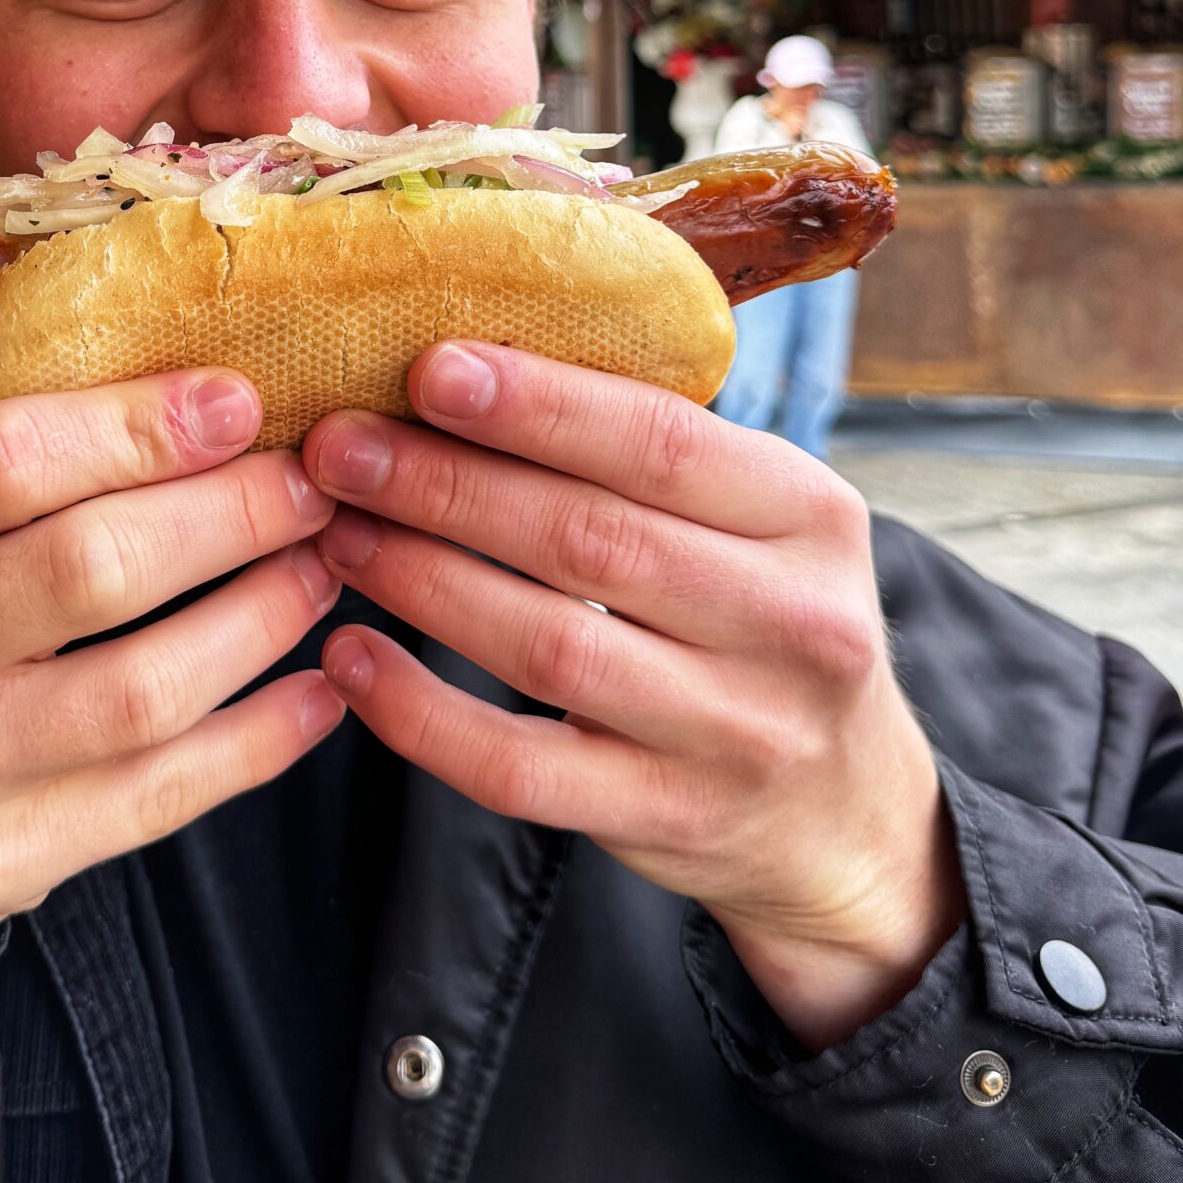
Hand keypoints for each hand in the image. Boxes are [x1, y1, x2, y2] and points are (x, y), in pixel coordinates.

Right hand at [0, 372, 340, 950]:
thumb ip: (9, 474)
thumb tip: (203, 405)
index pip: (0, 461)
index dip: (138, 425)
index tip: (239, 400)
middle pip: (90, 569)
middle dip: (231, 515)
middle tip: (311, 485)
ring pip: (141, 691)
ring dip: (261, 620)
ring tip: (322, 571)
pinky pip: (155, 800)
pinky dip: (256, 742)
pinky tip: (316, 693)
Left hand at [303, 346, 964, 1050]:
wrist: (844, 811)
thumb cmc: (760, 619)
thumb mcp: (760, 522)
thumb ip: (651, 453)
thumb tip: (467, 363)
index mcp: (812, 515)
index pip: (662, 444)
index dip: (538, 404)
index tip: (428, 367)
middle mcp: (790, 624)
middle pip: (591, 539)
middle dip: (447, 484)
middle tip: (341, 446)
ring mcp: (733, 733)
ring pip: (548, 648)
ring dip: (423, 581)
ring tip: (337, 531)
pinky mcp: (668, 818)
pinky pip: (519, 768)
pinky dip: (421, 714)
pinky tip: (350, 658)